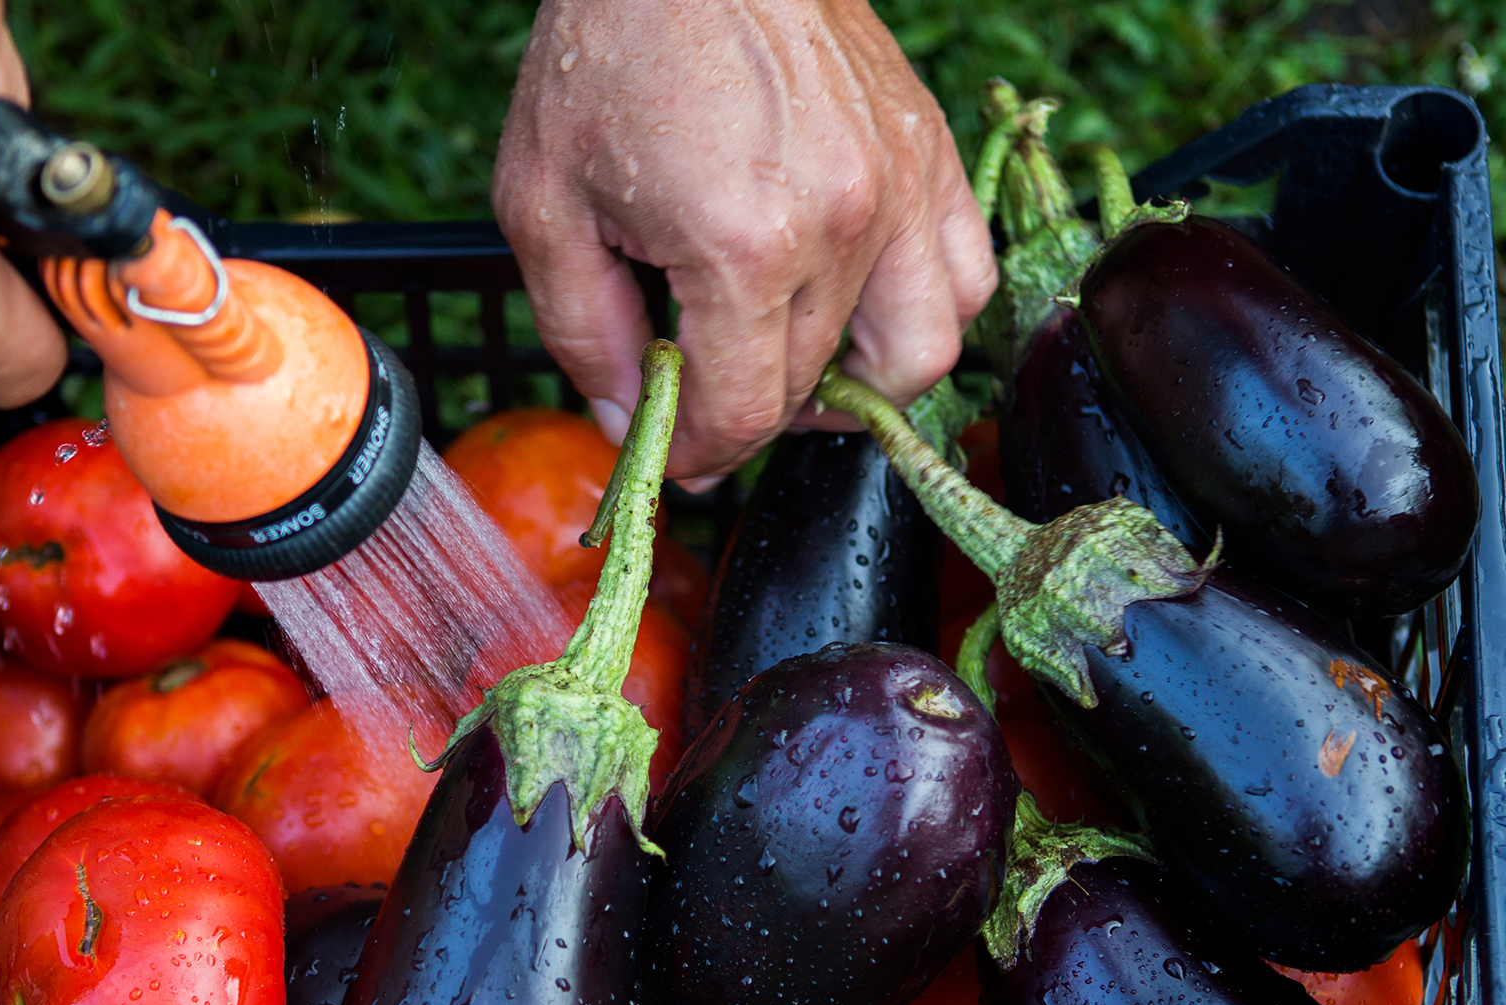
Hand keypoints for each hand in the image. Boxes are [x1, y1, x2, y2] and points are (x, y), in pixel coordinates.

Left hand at [493, 0, 994, 484]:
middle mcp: (844, 228)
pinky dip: (920, 313)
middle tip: (702, 398)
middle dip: (752, 416)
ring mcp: (902, 190)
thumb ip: (585, 335)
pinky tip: (854, 302)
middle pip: (815, 392)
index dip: (697, 454)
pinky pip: (963, 278)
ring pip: (919, 355)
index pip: (744, 414)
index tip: (669, 452)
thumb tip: (629, 427)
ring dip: (856, 386)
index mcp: (744, 248)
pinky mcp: (931, 156)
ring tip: (791, 363)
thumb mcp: (542, 204)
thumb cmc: (610, 48)